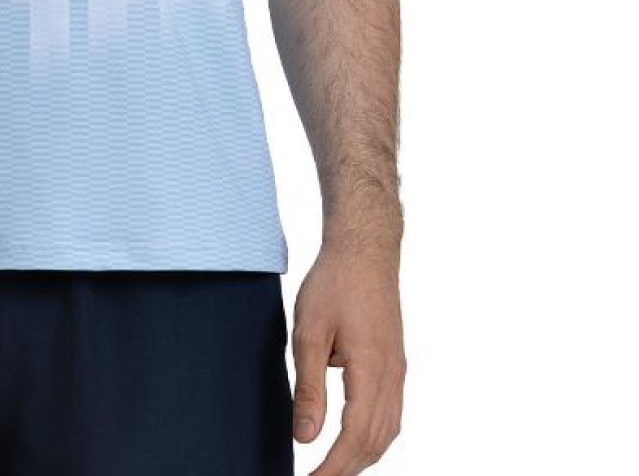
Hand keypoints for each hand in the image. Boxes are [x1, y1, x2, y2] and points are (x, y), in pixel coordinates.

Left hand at [290, 240, 405, 474]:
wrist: (365, 249)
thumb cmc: (334, 283)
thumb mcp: (309, 332)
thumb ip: (309, 387)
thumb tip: (305, 437)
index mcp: (371, 370)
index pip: (355, 437)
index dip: (334, 467)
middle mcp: (392, 376)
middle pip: (375, 441)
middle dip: (348, 468)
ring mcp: (398, 370)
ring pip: (388, 430)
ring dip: (363, 455)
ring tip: (334, 468)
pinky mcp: (395, 362)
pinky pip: (391, 412)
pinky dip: (373, 435)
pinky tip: (353, 437)